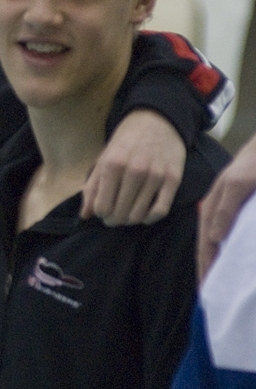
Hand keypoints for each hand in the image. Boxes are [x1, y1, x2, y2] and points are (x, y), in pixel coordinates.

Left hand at [81, 109, 183, 224]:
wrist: (156, 120)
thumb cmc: (125, 142)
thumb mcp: (103, 159)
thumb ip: (92, 187)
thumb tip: (85, 215)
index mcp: (112, 164)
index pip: (102, 206)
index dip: (101, 214)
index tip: (103, 212)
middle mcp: (134, 170)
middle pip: (120, 213)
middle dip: (114, 219)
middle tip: (114, 217)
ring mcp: (155, 175)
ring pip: (139, 214)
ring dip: (131, 220)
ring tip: (127, 215)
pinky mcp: (173, 179)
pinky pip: (161, 210)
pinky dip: (150, 218)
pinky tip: (144, 216)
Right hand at [198, 132, 255, 279]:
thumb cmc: (253, 164)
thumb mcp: (238, 184)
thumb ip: (225, 210)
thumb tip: (213, 239)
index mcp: (213, 208)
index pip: (206, 243)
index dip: (205, 265)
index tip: (206, 287)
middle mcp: (220, 214)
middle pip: (211, 247)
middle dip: (210, 269)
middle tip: (210, 293)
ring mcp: (232, 216)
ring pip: (222, 244)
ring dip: (220, 263)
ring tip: (219, 283)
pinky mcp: (243, 217)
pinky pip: (234, 238)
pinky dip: (232, 253)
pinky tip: (234, 261)